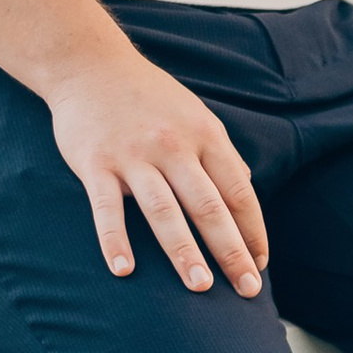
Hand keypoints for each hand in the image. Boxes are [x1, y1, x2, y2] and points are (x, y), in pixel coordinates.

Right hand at [47, 46, 269, 291]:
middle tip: (248, 289)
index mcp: (205, 136)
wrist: (90, 63)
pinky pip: (106, 207)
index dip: (253, 231)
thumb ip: (219, 154)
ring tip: (200, 288)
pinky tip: (123, 270)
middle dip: (231, 251)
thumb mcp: (195, 116)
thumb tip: (244, 192)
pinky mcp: (95, 162)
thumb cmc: (148, 96)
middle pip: (209, 207)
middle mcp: (174, 146)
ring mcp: (134, 155)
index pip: (239, 192)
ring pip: (163, 211)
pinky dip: (114, 240)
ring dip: (183, 251)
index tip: (262, 263)